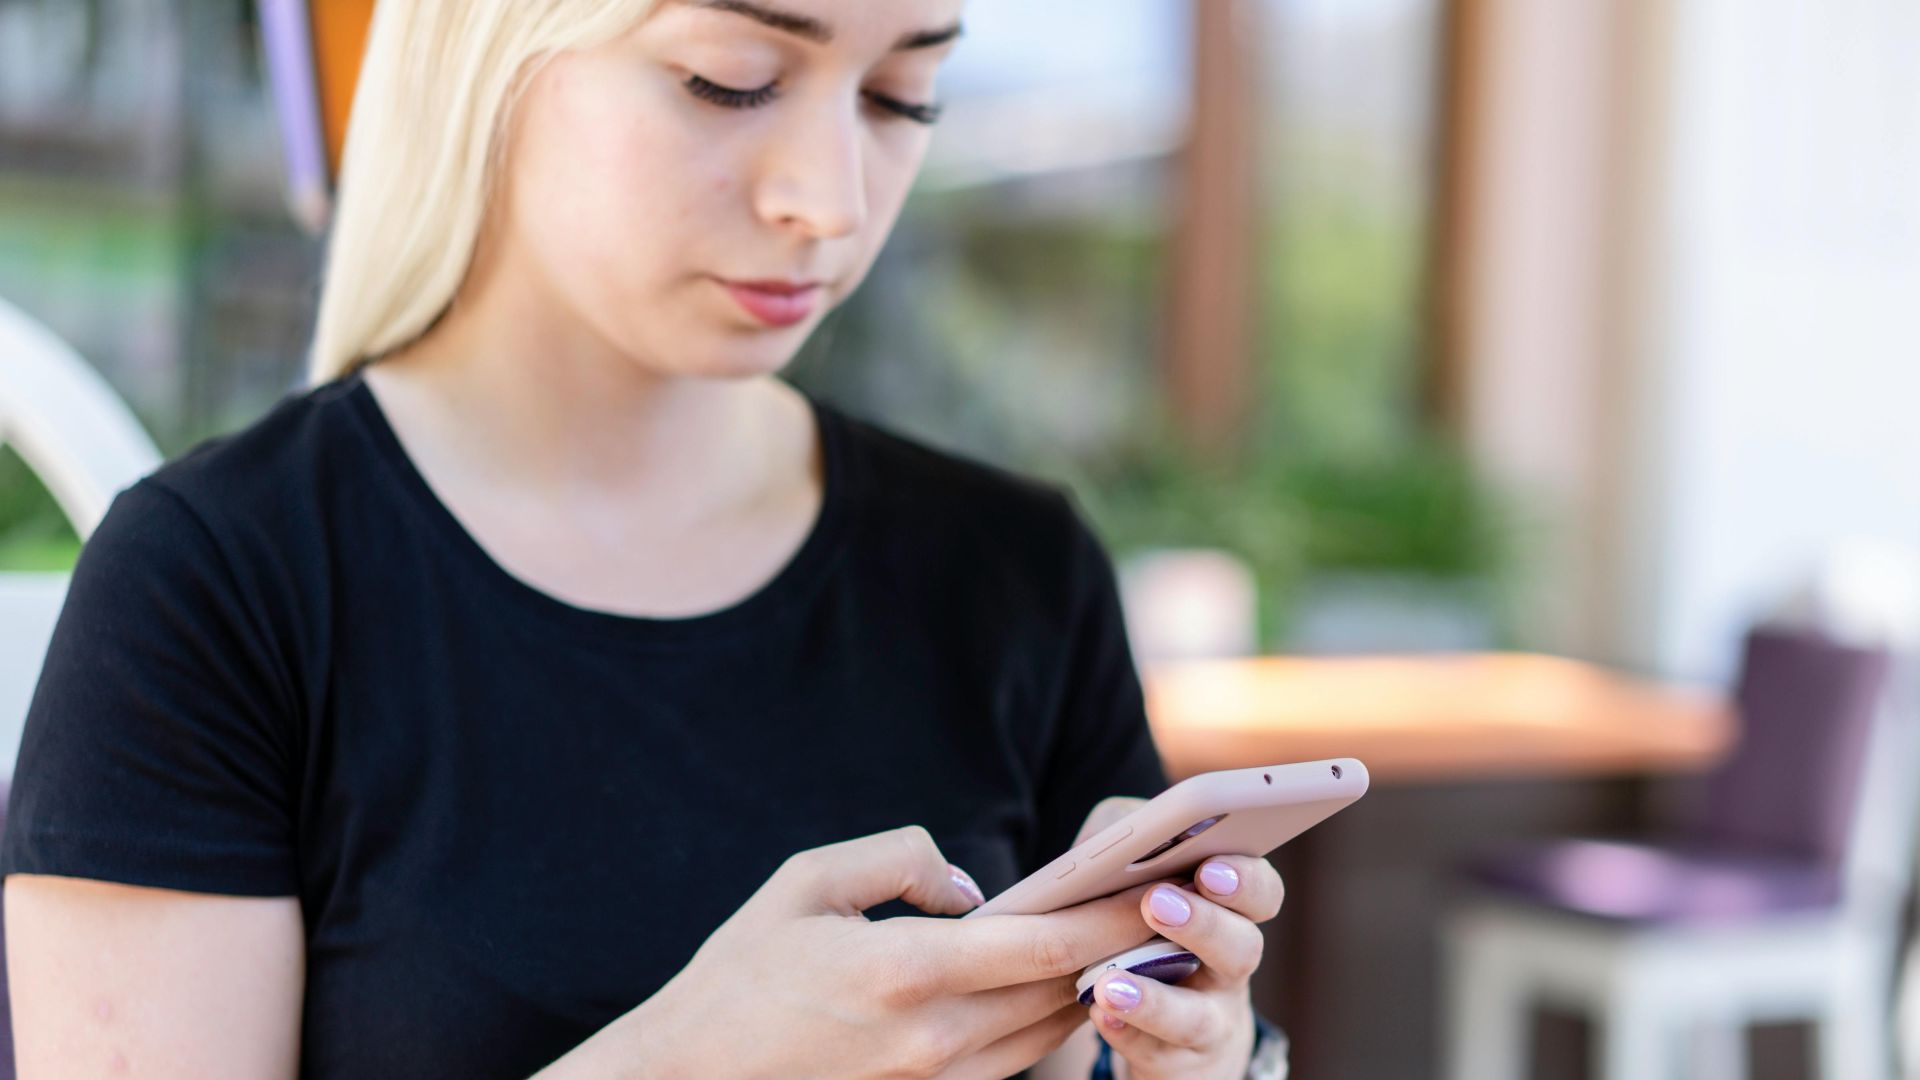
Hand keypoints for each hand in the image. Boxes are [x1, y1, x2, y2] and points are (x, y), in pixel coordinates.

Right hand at [631, 824, 1164, 1078]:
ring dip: (1098, 987)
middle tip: (1174, 898)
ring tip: (1135, 935)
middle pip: (1065, 994)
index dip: (1115, 914)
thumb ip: (900, 861)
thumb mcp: (807, 882)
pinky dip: (1047, 1021)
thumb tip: (972, 886)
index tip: (1164, 880)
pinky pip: (1012, 1062)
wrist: (687, 1077)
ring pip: (1047, 1034)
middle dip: (1126, 947)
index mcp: (906, 973)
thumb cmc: (740, 972)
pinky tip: (1065, 983)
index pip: (1045, 946)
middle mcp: (933, 1040)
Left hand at [1080, 805, 1285, 1079]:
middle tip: (1158, 902)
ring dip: (1154, 999)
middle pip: (1242, 948)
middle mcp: (1231, 967)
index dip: (1244, 881)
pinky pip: (1158, 1055)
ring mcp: (1210, 1020)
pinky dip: (1126, 1034)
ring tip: (1110, 983)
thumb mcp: (1145, 881)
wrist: (1158, 1024)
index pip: (1260, 892)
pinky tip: (1098, 1014)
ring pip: (1197, 1016)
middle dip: (1203, 925)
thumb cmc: (1145, 929)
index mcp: (1230, 912)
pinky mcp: (1178, 1063)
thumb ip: (1139, 850)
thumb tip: (1120, 835)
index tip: (1210, 867)